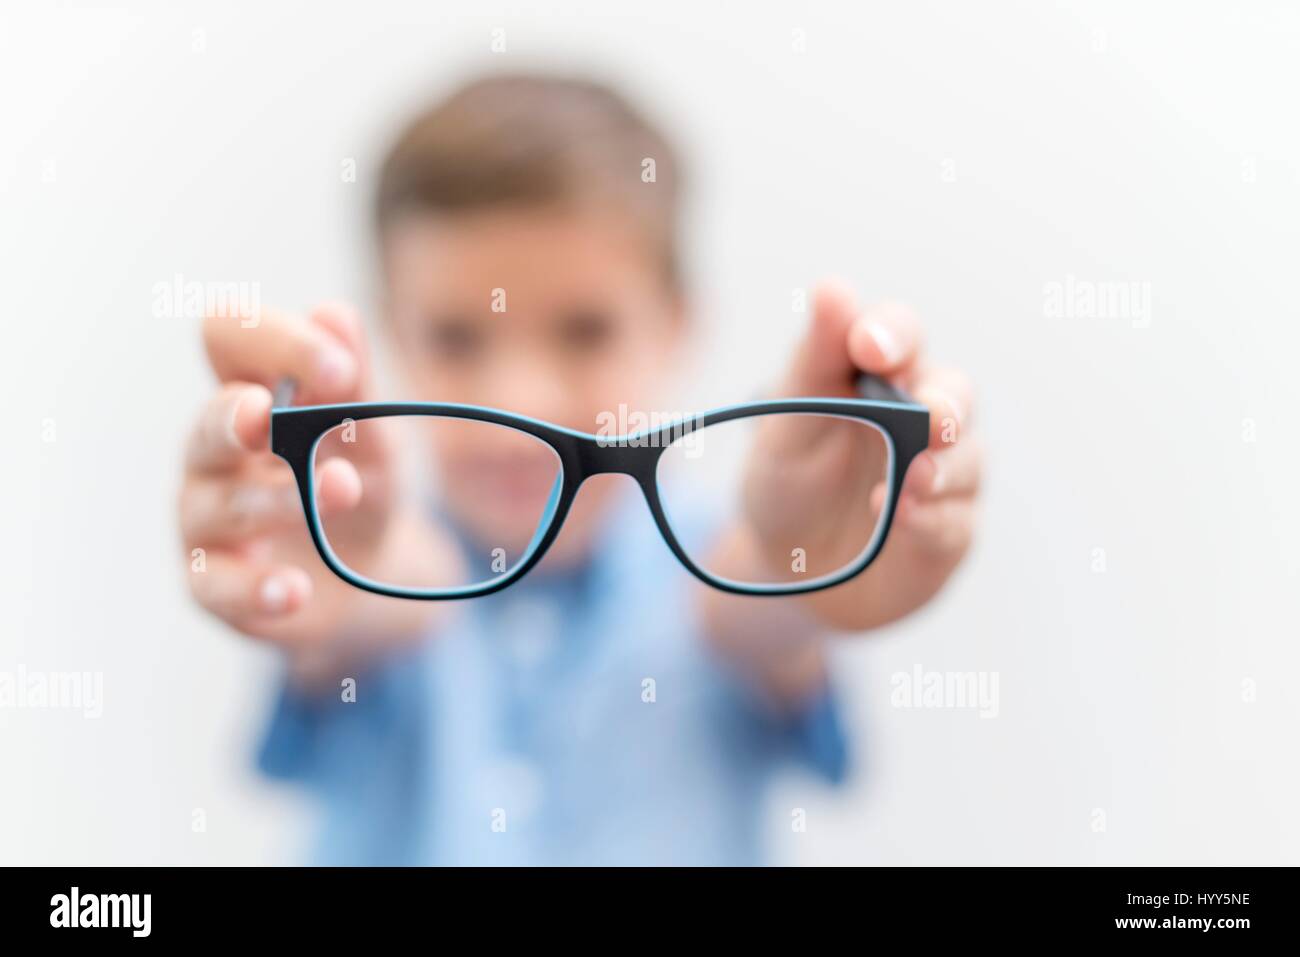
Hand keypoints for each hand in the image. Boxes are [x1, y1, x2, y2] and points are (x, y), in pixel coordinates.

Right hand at [178, 302, 408, 649]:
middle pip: (207, 423)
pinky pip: (219, 586)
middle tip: (265, 414)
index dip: (271, 341)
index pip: (228, 339)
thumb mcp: (372, 436)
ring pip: (219, 505)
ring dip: (276, 500)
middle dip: (235, 418)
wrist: (370, 573)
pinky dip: (256, 587)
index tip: (338, 367)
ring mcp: (207, 519)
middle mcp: (214, 452)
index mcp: (248, 393)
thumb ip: (356, 385)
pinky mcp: (216, 584)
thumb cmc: (359, 484)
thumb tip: (335, 312)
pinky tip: (293, 587)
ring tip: (343, 490)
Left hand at [746, 281, 980, 630]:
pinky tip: (902, 515)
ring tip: (912, 475)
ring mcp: (945, 475)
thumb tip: (833, 288)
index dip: (890, 334)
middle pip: (955, 394)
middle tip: (928, 415)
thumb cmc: (789, 479)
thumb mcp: (785, 422)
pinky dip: (931, 518)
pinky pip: (954, 523)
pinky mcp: (949, 533)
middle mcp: (924, 416)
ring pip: (967, 459)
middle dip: (945, 403)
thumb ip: (814, 359)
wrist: (786, 569)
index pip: (899, 335)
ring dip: (943, 466)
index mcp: (880, 374)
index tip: (868, 345)